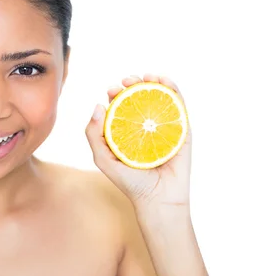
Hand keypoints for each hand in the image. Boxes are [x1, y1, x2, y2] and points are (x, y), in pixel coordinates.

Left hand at [85, 74, 191, 209]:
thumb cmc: (129, 181)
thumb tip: (97, 105)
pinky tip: (164, 81)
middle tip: (126, 81)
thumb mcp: (103, 158)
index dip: (115, 92)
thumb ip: (94, 134)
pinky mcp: (182, 129)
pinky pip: (178, 105)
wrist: (158, 198)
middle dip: (132, 83)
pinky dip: (172, 89)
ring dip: (153, 80)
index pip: (120, 105)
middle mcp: (145, 125)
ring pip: (159, 96)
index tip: (111, 89)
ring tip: (145, 76)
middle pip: (140, 97)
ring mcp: (164, 126)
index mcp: (127, 130)